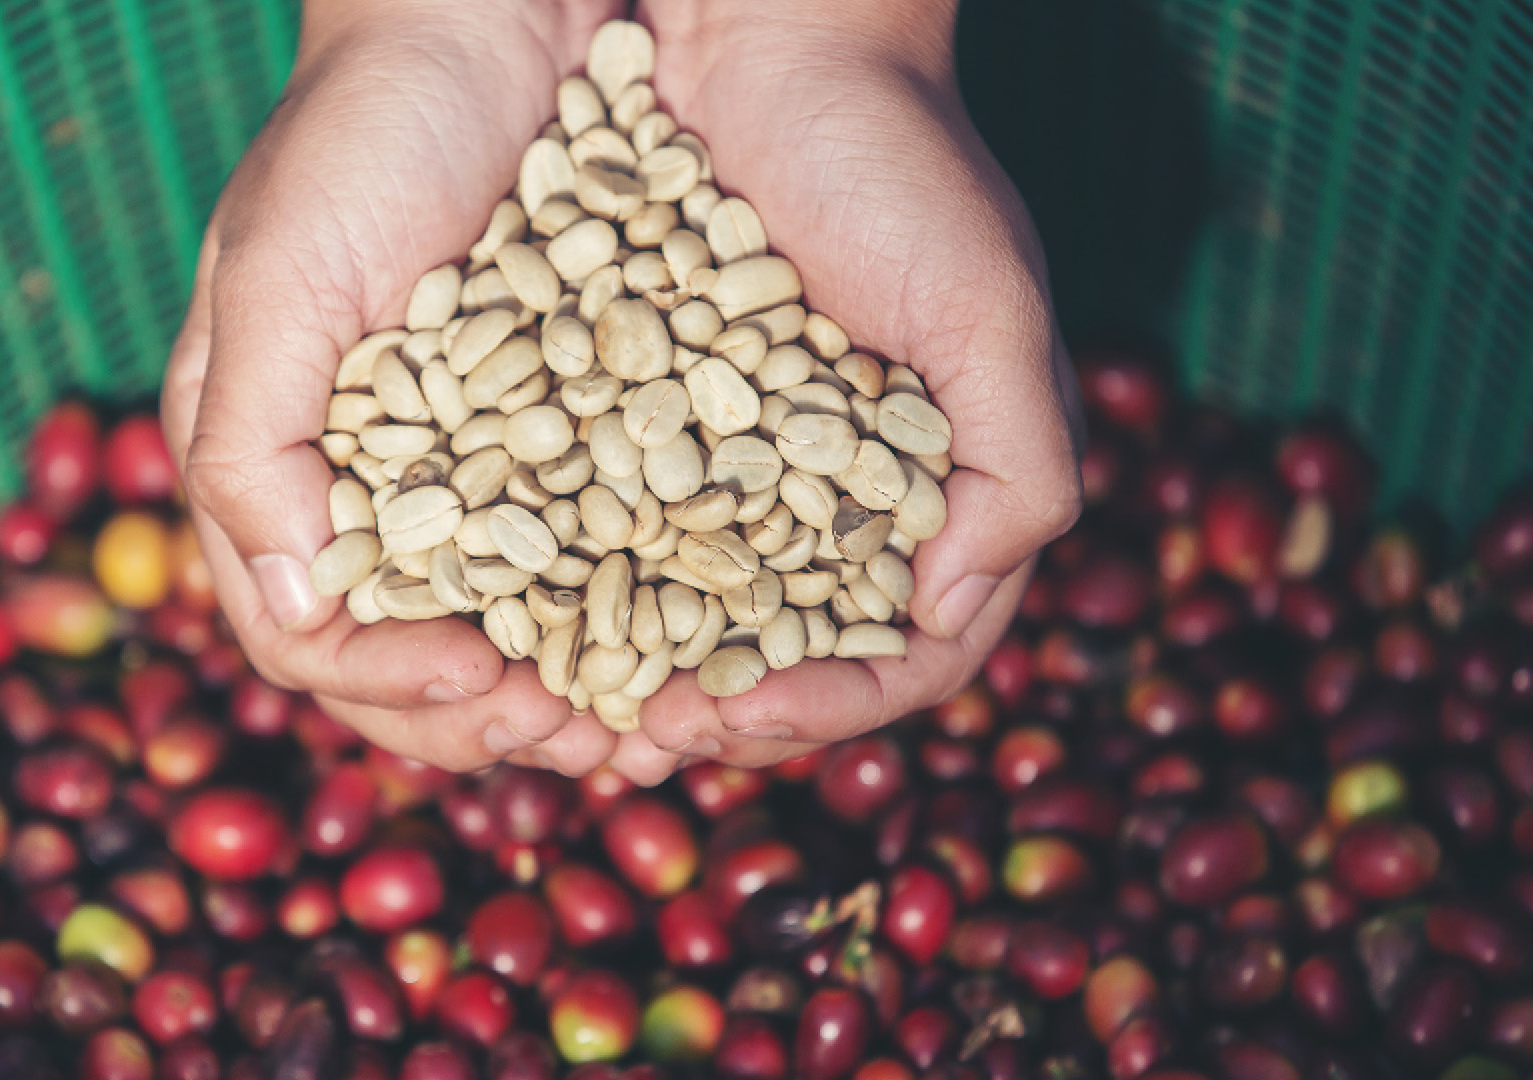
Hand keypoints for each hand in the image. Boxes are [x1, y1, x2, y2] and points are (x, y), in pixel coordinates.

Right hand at [162, 0, 622, 775]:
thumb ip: (253, 446)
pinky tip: (686, 629)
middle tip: (586, 738)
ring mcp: (463, 460)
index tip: (487, 688)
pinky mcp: (558, 428)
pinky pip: (584, 547)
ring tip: (645, 719)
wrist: (492, 16)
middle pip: (408, 655)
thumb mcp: (279, 278)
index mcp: (266, 461)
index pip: (310, 634)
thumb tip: (292, 606)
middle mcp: (360, 481)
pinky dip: (624, 605)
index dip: (392, 685)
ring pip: (503, 623)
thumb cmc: (367, 134)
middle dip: (490, 716)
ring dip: (567, 686)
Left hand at [597, 0, 1084, 782]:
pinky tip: (514, 602)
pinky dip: (574, 574)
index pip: (901, 655)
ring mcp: (739, 461)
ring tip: (563, 698)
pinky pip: (610, 519)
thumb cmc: (902, 163)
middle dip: (714, 711)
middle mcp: (836, 498)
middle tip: (629, 738)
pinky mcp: (646, 413)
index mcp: (936, 496)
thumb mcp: (989, 308)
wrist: (775, 41)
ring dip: (632, 666)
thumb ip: (1019, 466)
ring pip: (691, 606)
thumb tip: (951, 608)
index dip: (829, 707)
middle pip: (785, 654)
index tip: (740, 716)